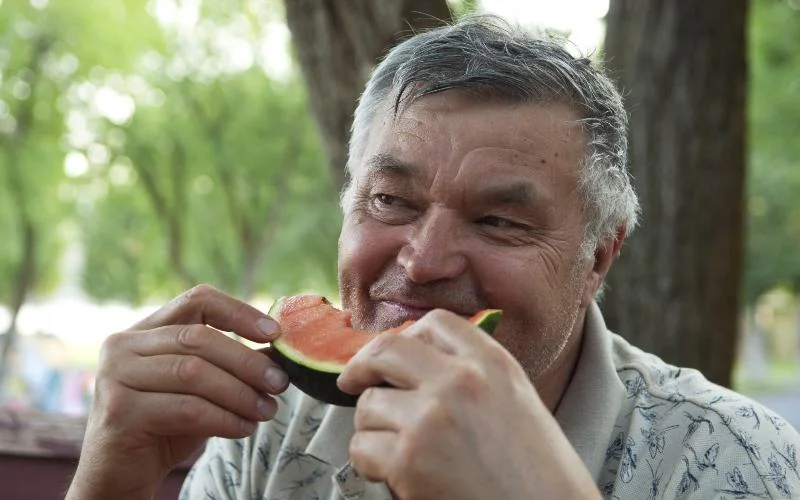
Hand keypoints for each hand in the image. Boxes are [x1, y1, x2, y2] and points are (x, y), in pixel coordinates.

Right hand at [66, 285, 288, 499]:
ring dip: (240, 393)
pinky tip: (244, 428)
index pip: (197, 300)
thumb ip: (232, 365)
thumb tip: (280, 349)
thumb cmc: (166, 427)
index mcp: (145, 330)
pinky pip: (186, 409)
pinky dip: (224, 418)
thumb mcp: (203, 389)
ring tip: (267, 410)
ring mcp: (115, 375)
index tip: (275, 333)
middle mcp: (124, 345)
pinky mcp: (119, 411)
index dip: (239, 312)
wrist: (120, 476)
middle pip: (199, 338)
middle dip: (247, 362)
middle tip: (280, 383)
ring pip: (194, 373)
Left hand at [337, 310, 599, 499]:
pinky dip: (370, 463)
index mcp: (492, 363)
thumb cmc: (538, 473)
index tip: (392, 354)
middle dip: (362, 367)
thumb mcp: (517, 400)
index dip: (406, 336)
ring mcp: (431, 417)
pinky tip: (393, 474)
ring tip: (397, 449)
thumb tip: (418, 365)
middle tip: (352, 380)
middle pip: (387, 350)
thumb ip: (474, 375)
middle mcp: (461, 381)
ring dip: (372, 427)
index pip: (434, 322)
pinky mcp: (409, 458)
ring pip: (368, 405)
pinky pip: (361, 447)